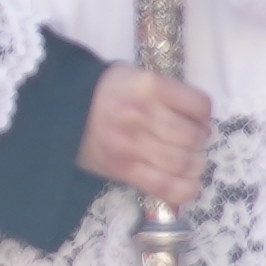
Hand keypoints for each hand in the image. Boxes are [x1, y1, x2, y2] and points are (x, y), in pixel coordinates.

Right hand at [77, 64, 214, 207]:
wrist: (61, 111)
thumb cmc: (107, 92)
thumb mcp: (137, 76)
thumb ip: (168, 93)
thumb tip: (201, 122)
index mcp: (147, 86)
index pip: (199, 105)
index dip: (204, 115)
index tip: (197, 118)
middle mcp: (139, 115)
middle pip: (193, 136)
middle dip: (200, 141)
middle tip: (192, 140)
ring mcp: (130, 145)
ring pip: (184, 163)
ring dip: (195, 164)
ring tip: (188, 160)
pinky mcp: (123, 170)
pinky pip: (165, 187)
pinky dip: (185, 190)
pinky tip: (188, 184)